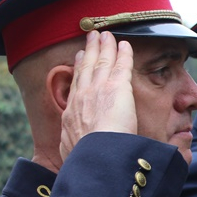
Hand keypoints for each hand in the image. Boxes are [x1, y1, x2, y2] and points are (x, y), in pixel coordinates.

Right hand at [60, 30, 136, 160]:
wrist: (96, 156)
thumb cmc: (86, 161)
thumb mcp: (71, 154)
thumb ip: (72, 148)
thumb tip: (72, 154)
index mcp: (72, 115)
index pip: (76, 88)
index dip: (79, 71)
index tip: (80, 59)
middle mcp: (83, 97)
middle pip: (86, 68)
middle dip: (89, 52)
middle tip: (91, 38)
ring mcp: (99, 90)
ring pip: (102, 62)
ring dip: (104, 46)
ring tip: (105, 35)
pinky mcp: (117, 87)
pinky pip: (121, 65)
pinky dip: (123, 53)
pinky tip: (125, 44)